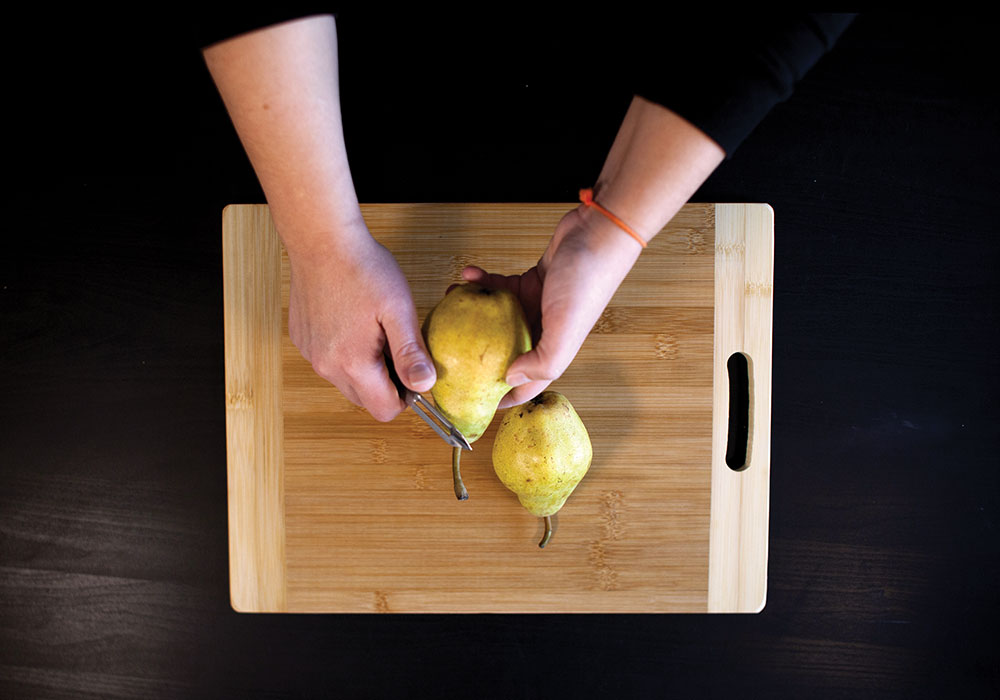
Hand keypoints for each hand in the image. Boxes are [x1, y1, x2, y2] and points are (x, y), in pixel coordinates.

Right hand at [287, 225, 435, 421]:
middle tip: (397, 345)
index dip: (407, 396)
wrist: (321, 239)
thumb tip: (425, 385)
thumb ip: (411, 352)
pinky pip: (331, 362)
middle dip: (387, 383)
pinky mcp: (303, 341)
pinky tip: (355, 322)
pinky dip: (346, 352)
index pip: (385, 410)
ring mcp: (311, 354)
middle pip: (366, 400)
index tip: (414, 369)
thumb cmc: (362, 268)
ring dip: (367, 369)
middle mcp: (326, 365)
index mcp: (352, 363)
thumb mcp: (398, 309)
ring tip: (376, 330)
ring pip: (347, 382)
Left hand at [463, 204, 642, 407]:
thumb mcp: (566, 328)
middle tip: (447, 348)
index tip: (473, 402)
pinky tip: (469, 275)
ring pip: (496, 318)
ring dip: (473, 311)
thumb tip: (511, 379)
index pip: (527, 384)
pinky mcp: (530, 282)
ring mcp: (535, 306)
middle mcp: (544, 331)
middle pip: (504, 352)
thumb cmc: (588, 279)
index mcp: (555, 349)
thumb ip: (544, 361)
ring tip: (452, 302)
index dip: (502, 397)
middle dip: (475, 352)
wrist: (599, 233)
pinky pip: (499, 287)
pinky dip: (483, 282)